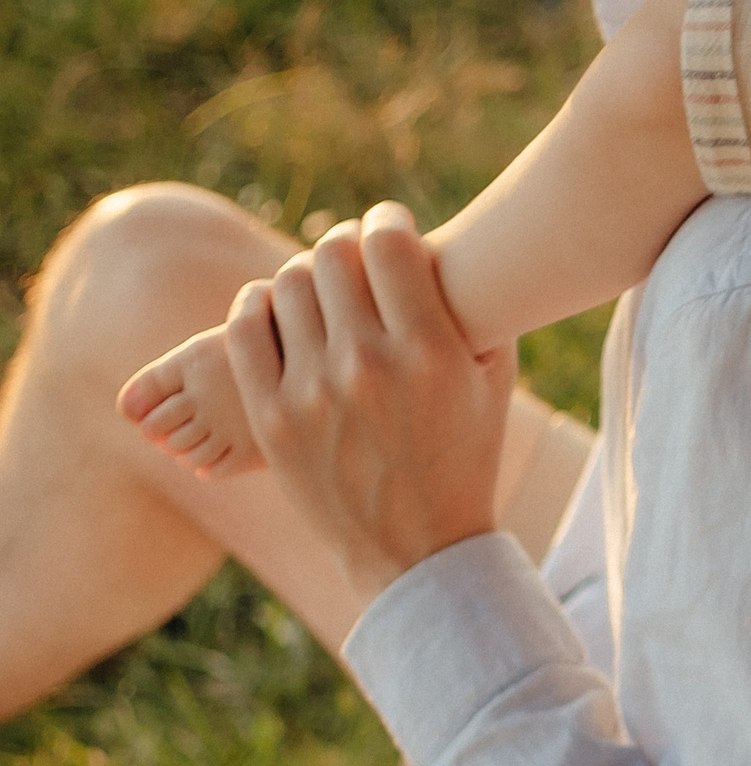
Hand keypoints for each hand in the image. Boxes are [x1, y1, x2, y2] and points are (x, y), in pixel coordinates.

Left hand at [229, 202, 515, 603]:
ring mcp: (313, 393)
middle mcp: (367, 365)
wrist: (417, 546)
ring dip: (304, 274)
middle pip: (332, 255)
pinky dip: (255, 306)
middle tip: (353, 252)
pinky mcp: (272, 419)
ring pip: (285, 286)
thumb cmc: (466, 453)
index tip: (390, 223)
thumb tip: (443, 247)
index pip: (389, 244)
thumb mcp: (492, 378)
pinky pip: (243, 330)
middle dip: (345, 242)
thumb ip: (473, 309)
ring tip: (318, 285)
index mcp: (430, 350)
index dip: (388, 219)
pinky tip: (274, 308)